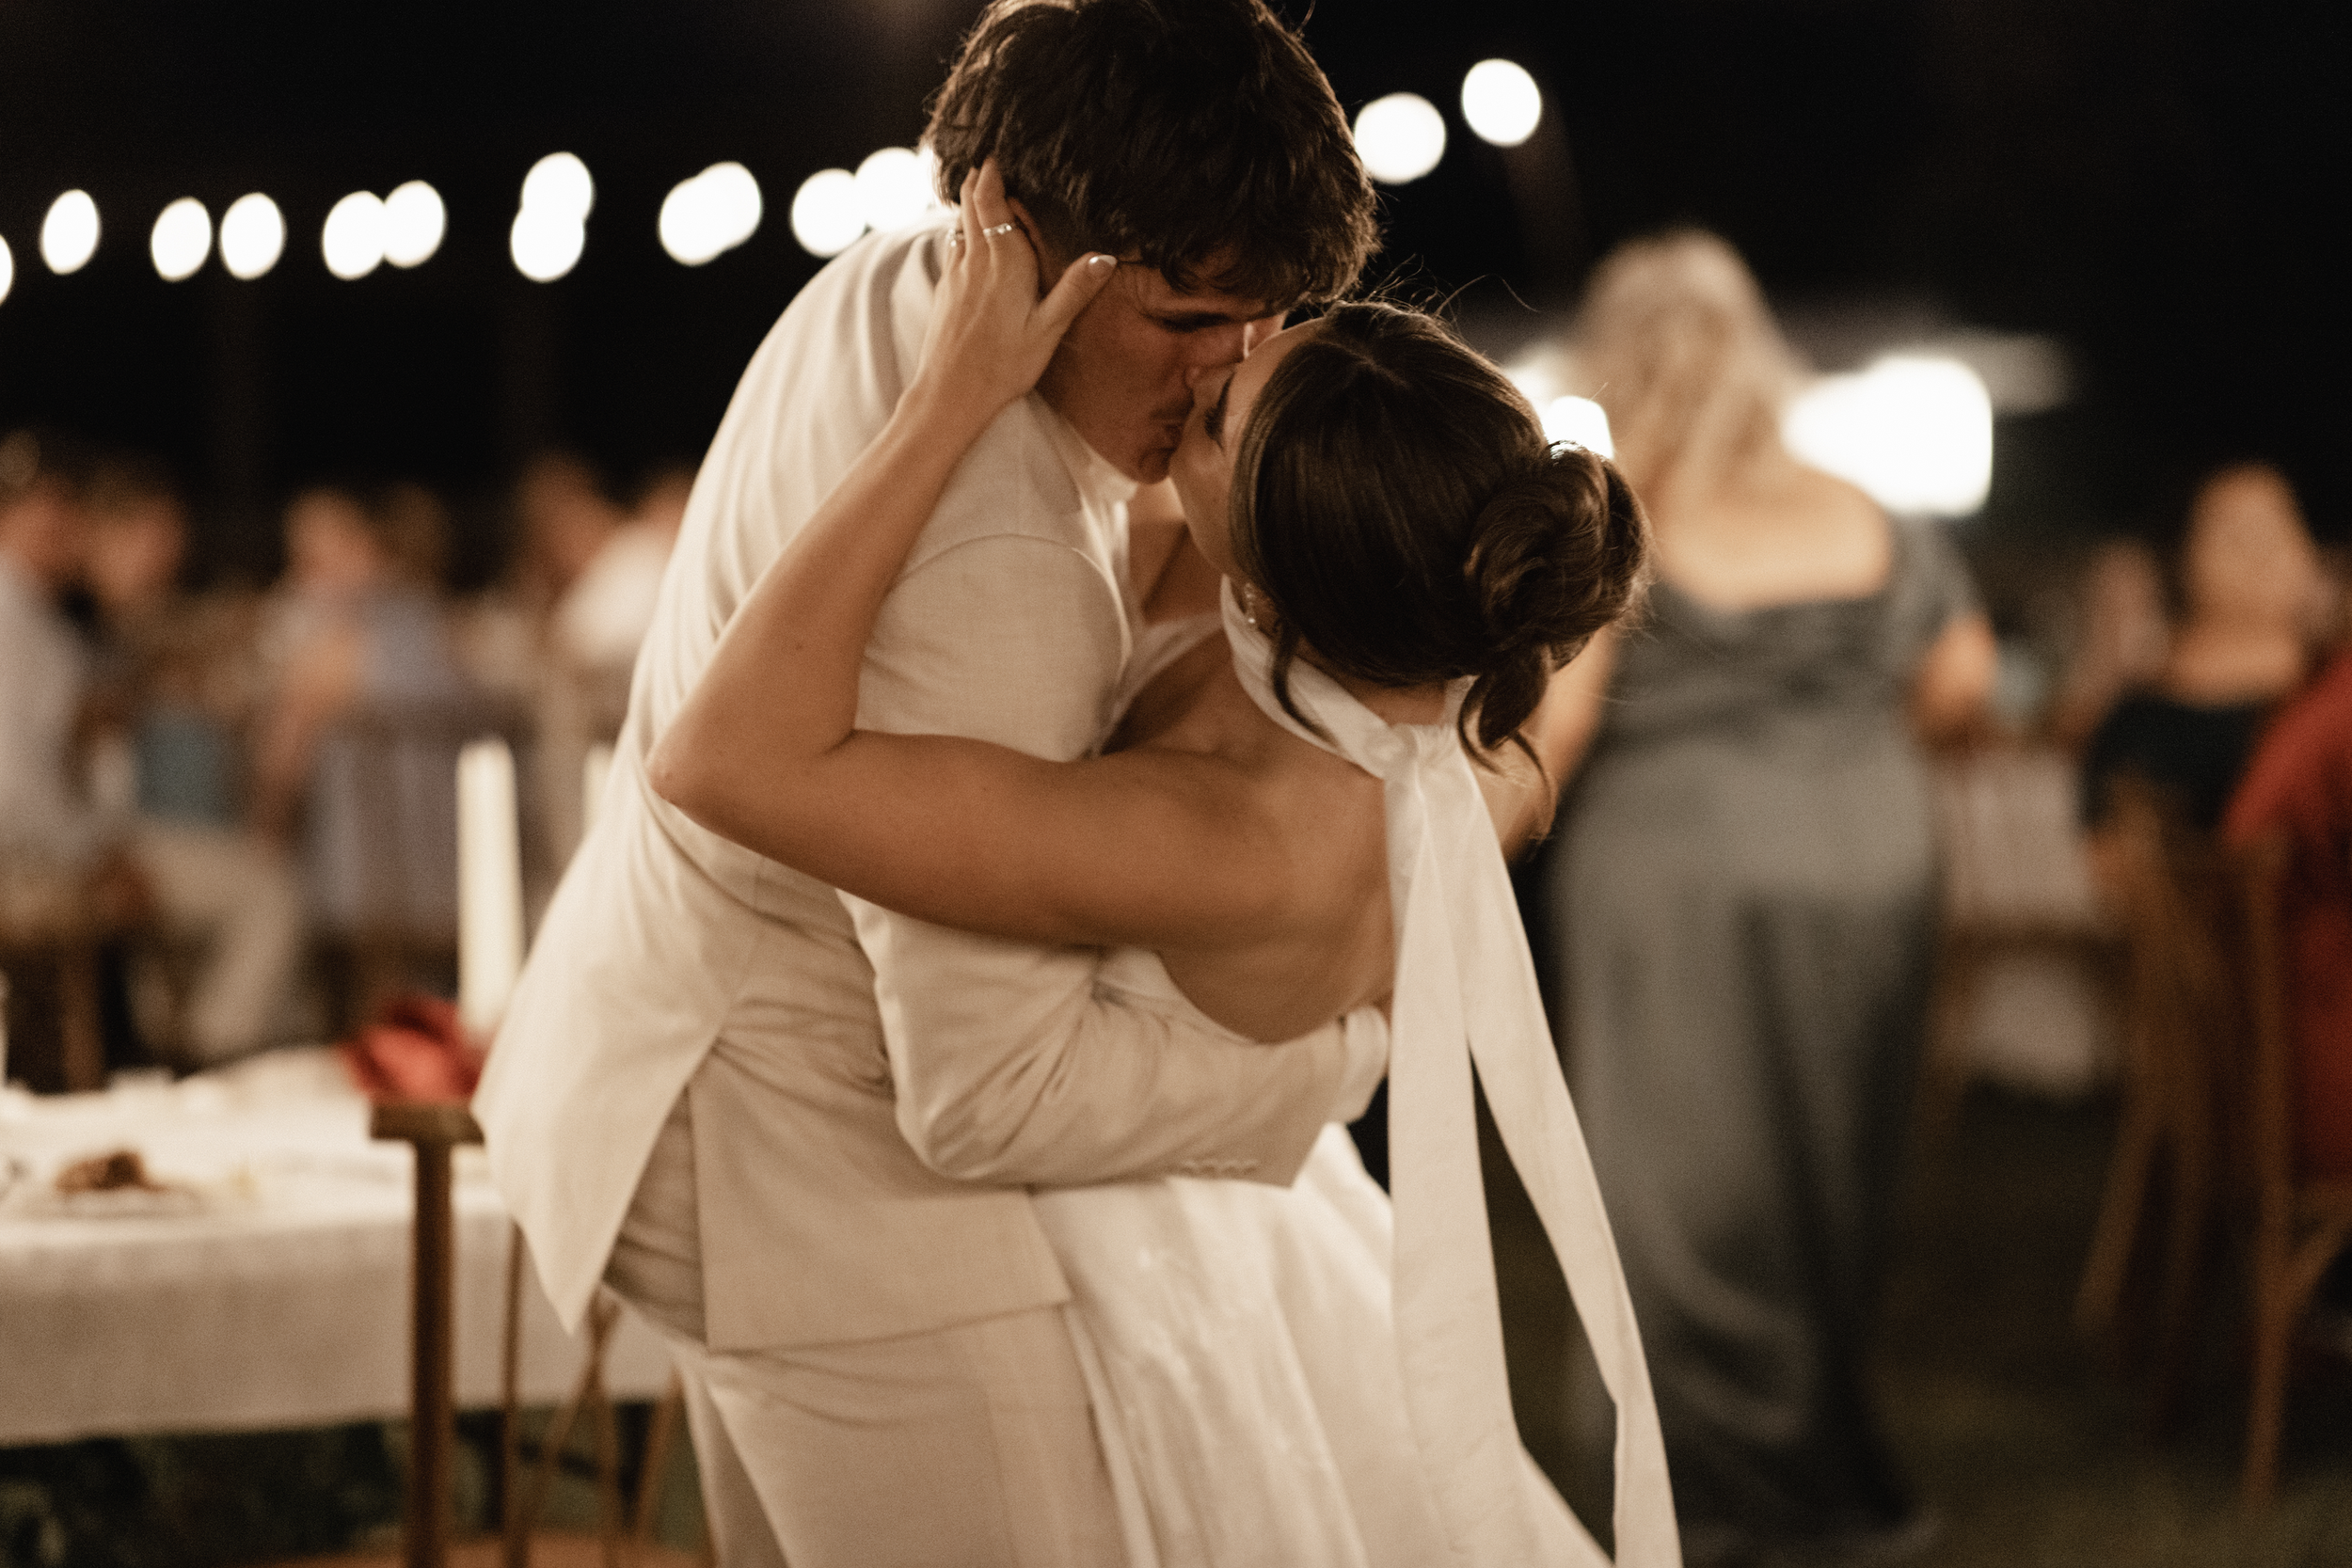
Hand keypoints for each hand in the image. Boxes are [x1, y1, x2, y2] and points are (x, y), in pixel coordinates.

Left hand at [910, 160, 1116, 426]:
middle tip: (991, 156)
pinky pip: (954, 243)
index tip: (999, 150)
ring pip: (959, 221)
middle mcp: (976, 259)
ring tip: (980, 183)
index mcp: (1005, 262)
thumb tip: (1104, 257)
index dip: (992, 172)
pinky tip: (968, 233)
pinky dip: (962, 226)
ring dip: (969, 199)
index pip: (992, 200)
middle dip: (979, 176)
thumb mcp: (1048, 330)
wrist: (950, 393)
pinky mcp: (947, 288)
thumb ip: (1074, 290)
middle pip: (971, 202)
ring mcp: (956, 272)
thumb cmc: (1003, 365)